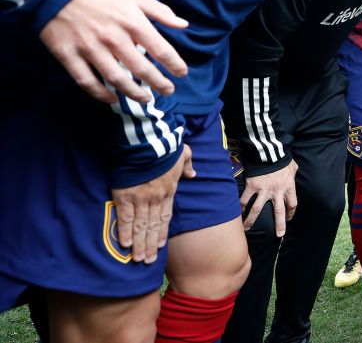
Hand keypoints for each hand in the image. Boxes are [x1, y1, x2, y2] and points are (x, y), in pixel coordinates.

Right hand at [40, 0, 187, 103]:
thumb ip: (159, 10)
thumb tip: (183, 24)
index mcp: (132, 22)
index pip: (160, 50)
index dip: (174, 65)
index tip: (182, 73)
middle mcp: (114, 38)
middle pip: (141, 69)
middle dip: (159, 83)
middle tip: (168, 91)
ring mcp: (90, 49)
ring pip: (116, 79)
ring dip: (134, 93)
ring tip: (146, 99)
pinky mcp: (69, 56)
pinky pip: (87, 81)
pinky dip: (100, 94)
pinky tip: (112, 99)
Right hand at [111, 143, 192, 264]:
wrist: (148, 142)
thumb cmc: (166, 146)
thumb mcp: (183, 154)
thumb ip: (188, 165)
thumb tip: (193, 173)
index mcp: (169, 190)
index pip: (166, 217)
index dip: (162, 233)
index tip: (160, 246)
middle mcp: (156, 199)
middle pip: (153, 226)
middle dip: (150, 245)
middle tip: (148, 261)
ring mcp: (140, 199)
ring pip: (140, 226)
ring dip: (139, 244)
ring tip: (137, 259)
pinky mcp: (124, 196)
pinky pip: (125, 218)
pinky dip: (125, 232)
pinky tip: (124, 245)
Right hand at [241, 160, 298, 236]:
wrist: (269, 151)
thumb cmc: (282, 158)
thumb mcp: (292, 166)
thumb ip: (293, 172)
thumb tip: (294, 171)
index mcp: (288, 187)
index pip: (292, 204)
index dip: (291, 213)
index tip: (288, 218)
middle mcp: (277, 191)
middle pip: (278, 212)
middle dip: (279, 225)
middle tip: (279, 235)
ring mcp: (263, 190)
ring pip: (257, 209)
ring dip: (251, 220)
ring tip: (247, 229)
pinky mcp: (252, 186)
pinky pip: (245, 199)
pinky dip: (240, 206)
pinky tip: (236, 213)